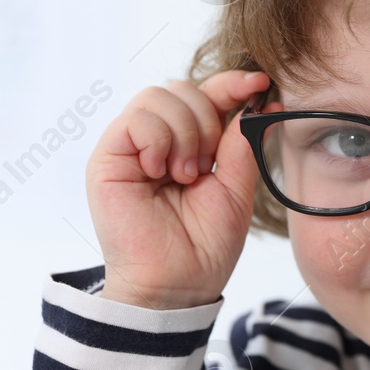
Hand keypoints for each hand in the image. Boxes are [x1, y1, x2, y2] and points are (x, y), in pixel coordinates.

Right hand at [85, 69, 275, 308]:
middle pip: (184, 88)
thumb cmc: (203, 246)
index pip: (208, 95)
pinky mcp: (109, 156)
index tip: (259, 83)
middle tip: (206, 167)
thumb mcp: (235, 189)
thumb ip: (242, 145)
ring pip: (160, 95)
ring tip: (184, 175)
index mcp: (190, 145)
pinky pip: (137, 117)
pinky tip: (162, 170)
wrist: (176, 285)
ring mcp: (131, 146)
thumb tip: (261, 103)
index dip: (232, 84)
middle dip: (207, 120)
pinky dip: (158, 139)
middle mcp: (158, 140)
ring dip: (184, 133)